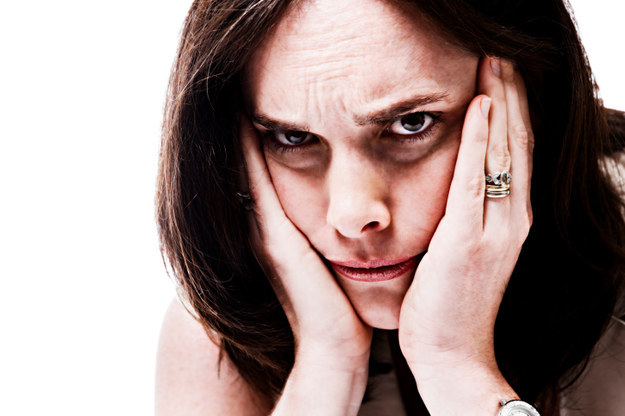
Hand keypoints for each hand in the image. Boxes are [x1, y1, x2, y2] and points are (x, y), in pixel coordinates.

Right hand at [240, 116, 371, 369]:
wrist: (334, 351)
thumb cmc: (341, 309)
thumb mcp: (332, 262)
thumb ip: (330, 234)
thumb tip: (353, 209)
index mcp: (281, 230)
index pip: (263, 174)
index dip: (254, 139)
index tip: (256, 102)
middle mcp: (267, 228)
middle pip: (246, 167)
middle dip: (241, 129)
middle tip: (235, 85)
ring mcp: (267, 235)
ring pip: (246, 171)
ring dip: (239, 134)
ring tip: (233, 92)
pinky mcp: (277, 243)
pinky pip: (258, 188)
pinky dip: (247, 155)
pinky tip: (243, 122)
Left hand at [398, 58, 532, 411]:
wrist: (451, 354)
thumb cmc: (449, 305)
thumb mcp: (462, 253)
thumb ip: (463, 217)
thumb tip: (451, 185)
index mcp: (509, 222)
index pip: (513, 154)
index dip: (510, 111)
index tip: (499, 76)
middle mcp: (511, 220)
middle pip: (515, 144)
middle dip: (510, 95)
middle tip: (500, 55)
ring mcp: (494, 231)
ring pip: (503, 153)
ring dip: (500, 103)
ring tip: (494, 64)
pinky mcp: (467, 242)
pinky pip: (474, 180)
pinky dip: (479, 141)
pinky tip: (480, 108)